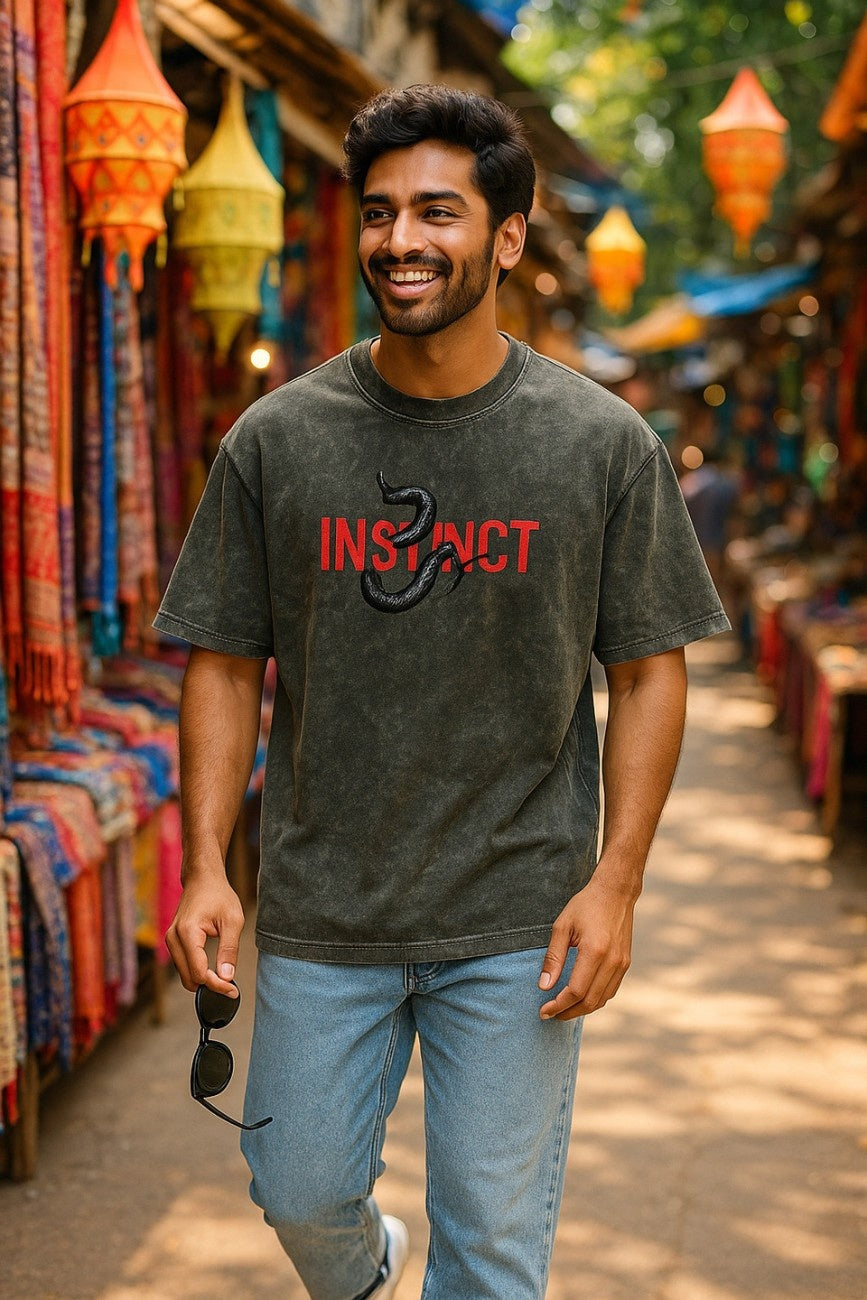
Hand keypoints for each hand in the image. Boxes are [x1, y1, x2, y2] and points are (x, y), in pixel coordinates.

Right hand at [165, 873, 244, 996]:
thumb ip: (229, 950)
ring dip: (203, 980)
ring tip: (225, 978)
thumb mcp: (233, 921)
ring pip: (184, 975)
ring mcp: (170, 940)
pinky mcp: (172, 942)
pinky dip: (197, 972)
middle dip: (210, 986)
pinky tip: (213, 970)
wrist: (202, 879)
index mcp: (188, 932)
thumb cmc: (219, 895)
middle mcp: (173, 938)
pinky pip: (183, 966)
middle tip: (232, 987)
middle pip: (189, 978)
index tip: (233, 991)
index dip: (216, 985)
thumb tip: (227, 977)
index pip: (199, 972)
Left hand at [537, 872, 636, 1019]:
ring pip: (602, 999)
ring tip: (562, 1010)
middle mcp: (612, 961)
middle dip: (568, 1013)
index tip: (543, 1010)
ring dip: (582, 1010)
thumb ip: (553, 957)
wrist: (615, 893)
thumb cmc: (586, 905)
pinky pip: (610, 990)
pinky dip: (595, 1000)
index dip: (558, 1005)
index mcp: (594, 951)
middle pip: (590, 1001)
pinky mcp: (625, 963)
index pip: (575, 991)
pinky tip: (580, 998)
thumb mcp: (562, 926)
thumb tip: (544, 986)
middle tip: (550, 1015)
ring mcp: (622, 964)